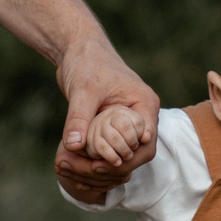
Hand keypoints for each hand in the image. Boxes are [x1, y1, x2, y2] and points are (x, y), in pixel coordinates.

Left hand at [54, 38, 159, 182]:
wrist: (78, 49)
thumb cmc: (86, 62)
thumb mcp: (82, 90)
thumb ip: (78, 117)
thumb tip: (73, 146)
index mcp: (145, 104)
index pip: (147, 143)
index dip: (127, 159)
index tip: (101, 166)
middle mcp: (142, 115)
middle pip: (139, 153)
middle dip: (115, 165)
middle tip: (88, 171)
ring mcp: (130, 121)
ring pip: (125, 153)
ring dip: (106, 164)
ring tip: (80, 168)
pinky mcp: (115, 125)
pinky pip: (113, 147)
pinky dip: (99, 157)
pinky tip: (80, 162)